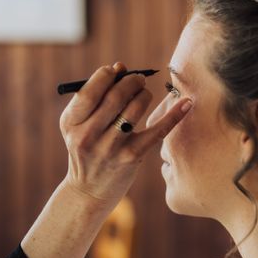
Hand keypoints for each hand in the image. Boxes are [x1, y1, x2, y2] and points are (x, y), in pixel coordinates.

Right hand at [59, 62, 191, 207]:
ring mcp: (108, 148)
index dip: (107, 75)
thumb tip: (120, 67)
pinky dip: (173, 115)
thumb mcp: (79, 125)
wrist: (88, 190)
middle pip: (115, 96)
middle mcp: (87, 135)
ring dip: (144, 94)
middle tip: (138, 80)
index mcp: (70, 122)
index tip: (117, 71)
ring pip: (134, 109)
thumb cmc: (87, 149)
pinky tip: (186, 103)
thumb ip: (95, 97)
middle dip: (131, 81)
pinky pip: (156, 131)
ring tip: (144, 94)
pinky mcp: (130, 157)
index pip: (90, 90)